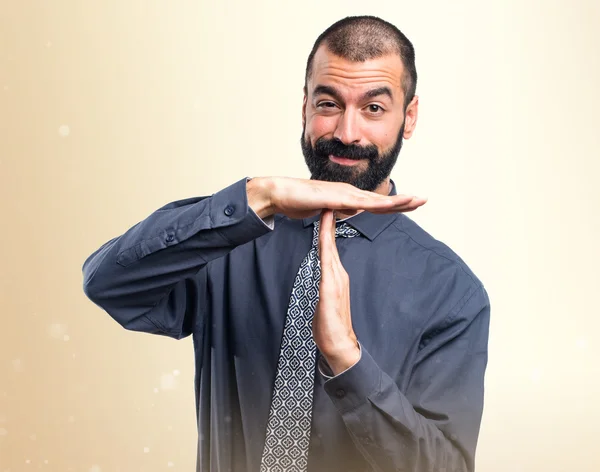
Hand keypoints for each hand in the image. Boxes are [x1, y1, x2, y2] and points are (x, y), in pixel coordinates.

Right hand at [247, 176, 426, 219]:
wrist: (281, 193)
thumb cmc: (298, 200)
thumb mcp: (323, 210)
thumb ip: (336, 211)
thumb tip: (346, 213)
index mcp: (347, 197)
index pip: (375, 203)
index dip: (393, 204)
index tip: (410, 205)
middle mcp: (349, 192)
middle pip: (381, 199)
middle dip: (403, 200)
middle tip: (423, 200)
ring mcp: (345, 193)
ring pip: (377, 200)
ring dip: (398, 200)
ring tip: (416, 200)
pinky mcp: (338, 197)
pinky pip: (362, 203)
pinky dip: (380, 204)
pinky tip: (393, 205)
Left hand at [312, 209, 359, 374]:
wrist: (338, 344)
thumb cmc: (330, 324)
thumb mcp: (325, 298)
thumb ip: (323, 284)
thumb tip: (319, 275)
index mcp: (336, 275)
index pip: (330, 245)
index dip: (327, 226)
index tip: (325, 208)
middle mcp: (338, 273)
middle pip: (332, 241)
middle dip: (331, 219)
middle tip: (328, 197)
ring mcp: (336, 280)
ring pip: (330, 248)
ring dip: (328, 228)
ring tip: (326, 208)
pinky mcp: (330, 288)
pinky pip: (327, 263)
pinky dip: (325, 249)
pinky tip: (322, 237)